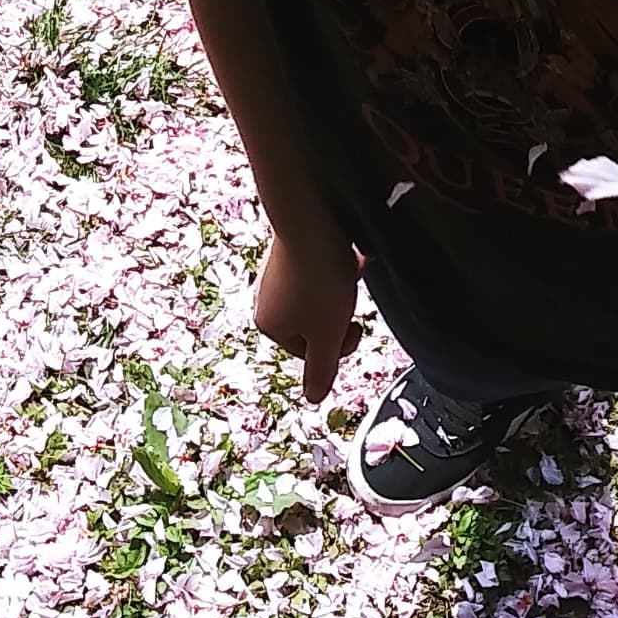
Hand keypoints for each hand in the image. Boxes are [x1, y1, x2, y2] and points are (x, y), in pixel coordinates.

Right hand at [250, 226, 360, 404]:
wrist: (311, 217)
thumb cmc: (319, 279)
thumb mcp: (328, 334)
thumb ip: (322, 370)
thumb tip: (314, 400)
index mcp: (270, 326)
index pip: (310, 351)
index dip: (336, 343)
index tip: (352, 324)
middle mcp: (266, 301)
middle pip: (314, 323)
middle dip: (337, 315)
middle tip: (348, 298)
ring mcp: (274, 274)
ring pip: (319, 296)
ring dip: (339, 290)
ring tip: (346, 273)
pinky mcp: (288, 250)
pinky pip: (318, 269)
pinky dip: (335, 267)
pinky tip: (344, 255)